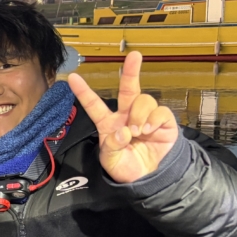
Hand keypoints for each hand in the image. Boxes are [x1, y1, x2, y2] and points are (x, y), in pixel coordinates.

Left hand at [67, 51, 178, 183]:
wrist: (149, 180)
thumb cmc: (126, 168)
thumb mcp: (111, 161)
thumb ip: (112, 147)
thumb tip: (123, 131)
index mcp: (108, 124)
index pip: (94, 105)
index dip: (83, 92)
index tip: (72, 77)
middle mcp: (127, 116)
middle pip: (128, 89)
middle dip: (131, 71)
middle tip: (134, 55)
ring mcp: (146, 117)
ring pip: (143, 100)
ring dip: (139, 115)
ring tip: (138, 132)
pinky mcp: (164, 122)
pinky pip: (160, 111)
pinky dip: (154, 119)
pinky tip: (149, 130)